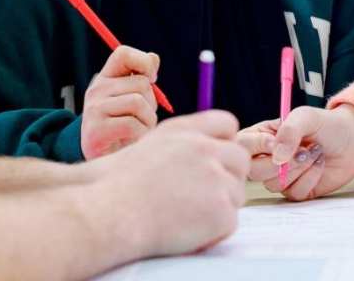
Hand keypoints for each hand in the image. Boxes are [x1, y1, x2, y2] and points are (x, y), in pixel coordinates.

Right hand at [80, 45, 158, 159]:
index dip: (143, 62)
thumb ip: (141, 79)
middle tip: (143, 119)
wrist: (101, 161)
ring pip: (138, 103)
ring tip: (140, 131)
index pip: (123, 54)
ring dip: (148, 121)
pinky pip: (132, 125)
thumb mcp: (130, 100)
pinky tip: (133, 141)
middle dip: (152, 103)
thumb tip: (154, 58)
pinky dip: (141, 135)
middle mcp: (97, 90)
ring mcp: (94, 109)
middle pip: (140, 84)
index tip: (152, 79)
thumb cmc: (122, 128)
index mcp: (105, 78)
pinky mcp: (96, 131)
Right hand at [96, 110, 248, 256]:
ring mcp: (216, 178)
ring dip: (219, 205)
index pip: (226, 123)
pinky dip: (213, 231)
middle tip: (204, 195)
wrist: (113, 212)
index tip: (215, 160)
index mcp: (185, 129)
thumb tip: (201, 151)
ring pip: (236, 192)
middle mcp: (204, 148)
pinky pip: (230, 222)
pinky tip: (187, 229)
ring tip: (185, 213)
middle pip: (240, 159)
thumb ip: (181, 142)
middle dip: (228, 176)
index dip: (224, 142)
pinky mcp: (221, 210)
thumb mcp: (149, 144)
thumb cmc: (118, 184)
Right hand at [237, 118, 321, 193]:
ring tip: (313, 152)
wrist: (352, 141)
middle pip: (253, 171)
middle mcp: (268, 157)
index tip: (276, 141)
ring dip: (298, 169)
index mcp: (262, 135)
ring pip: (274, 184)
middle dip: (279, 163)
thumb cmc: (325, 124)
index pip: (243, 144)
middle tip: (301, 150)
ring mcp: (281, 176)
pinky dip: (310, 178)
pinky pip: (294, 193)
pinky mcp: (297, 190)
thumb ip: (288, 131)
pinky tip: (318, 164)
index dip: (257, 145)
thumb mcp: (305, 116)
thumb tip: (277, 157)